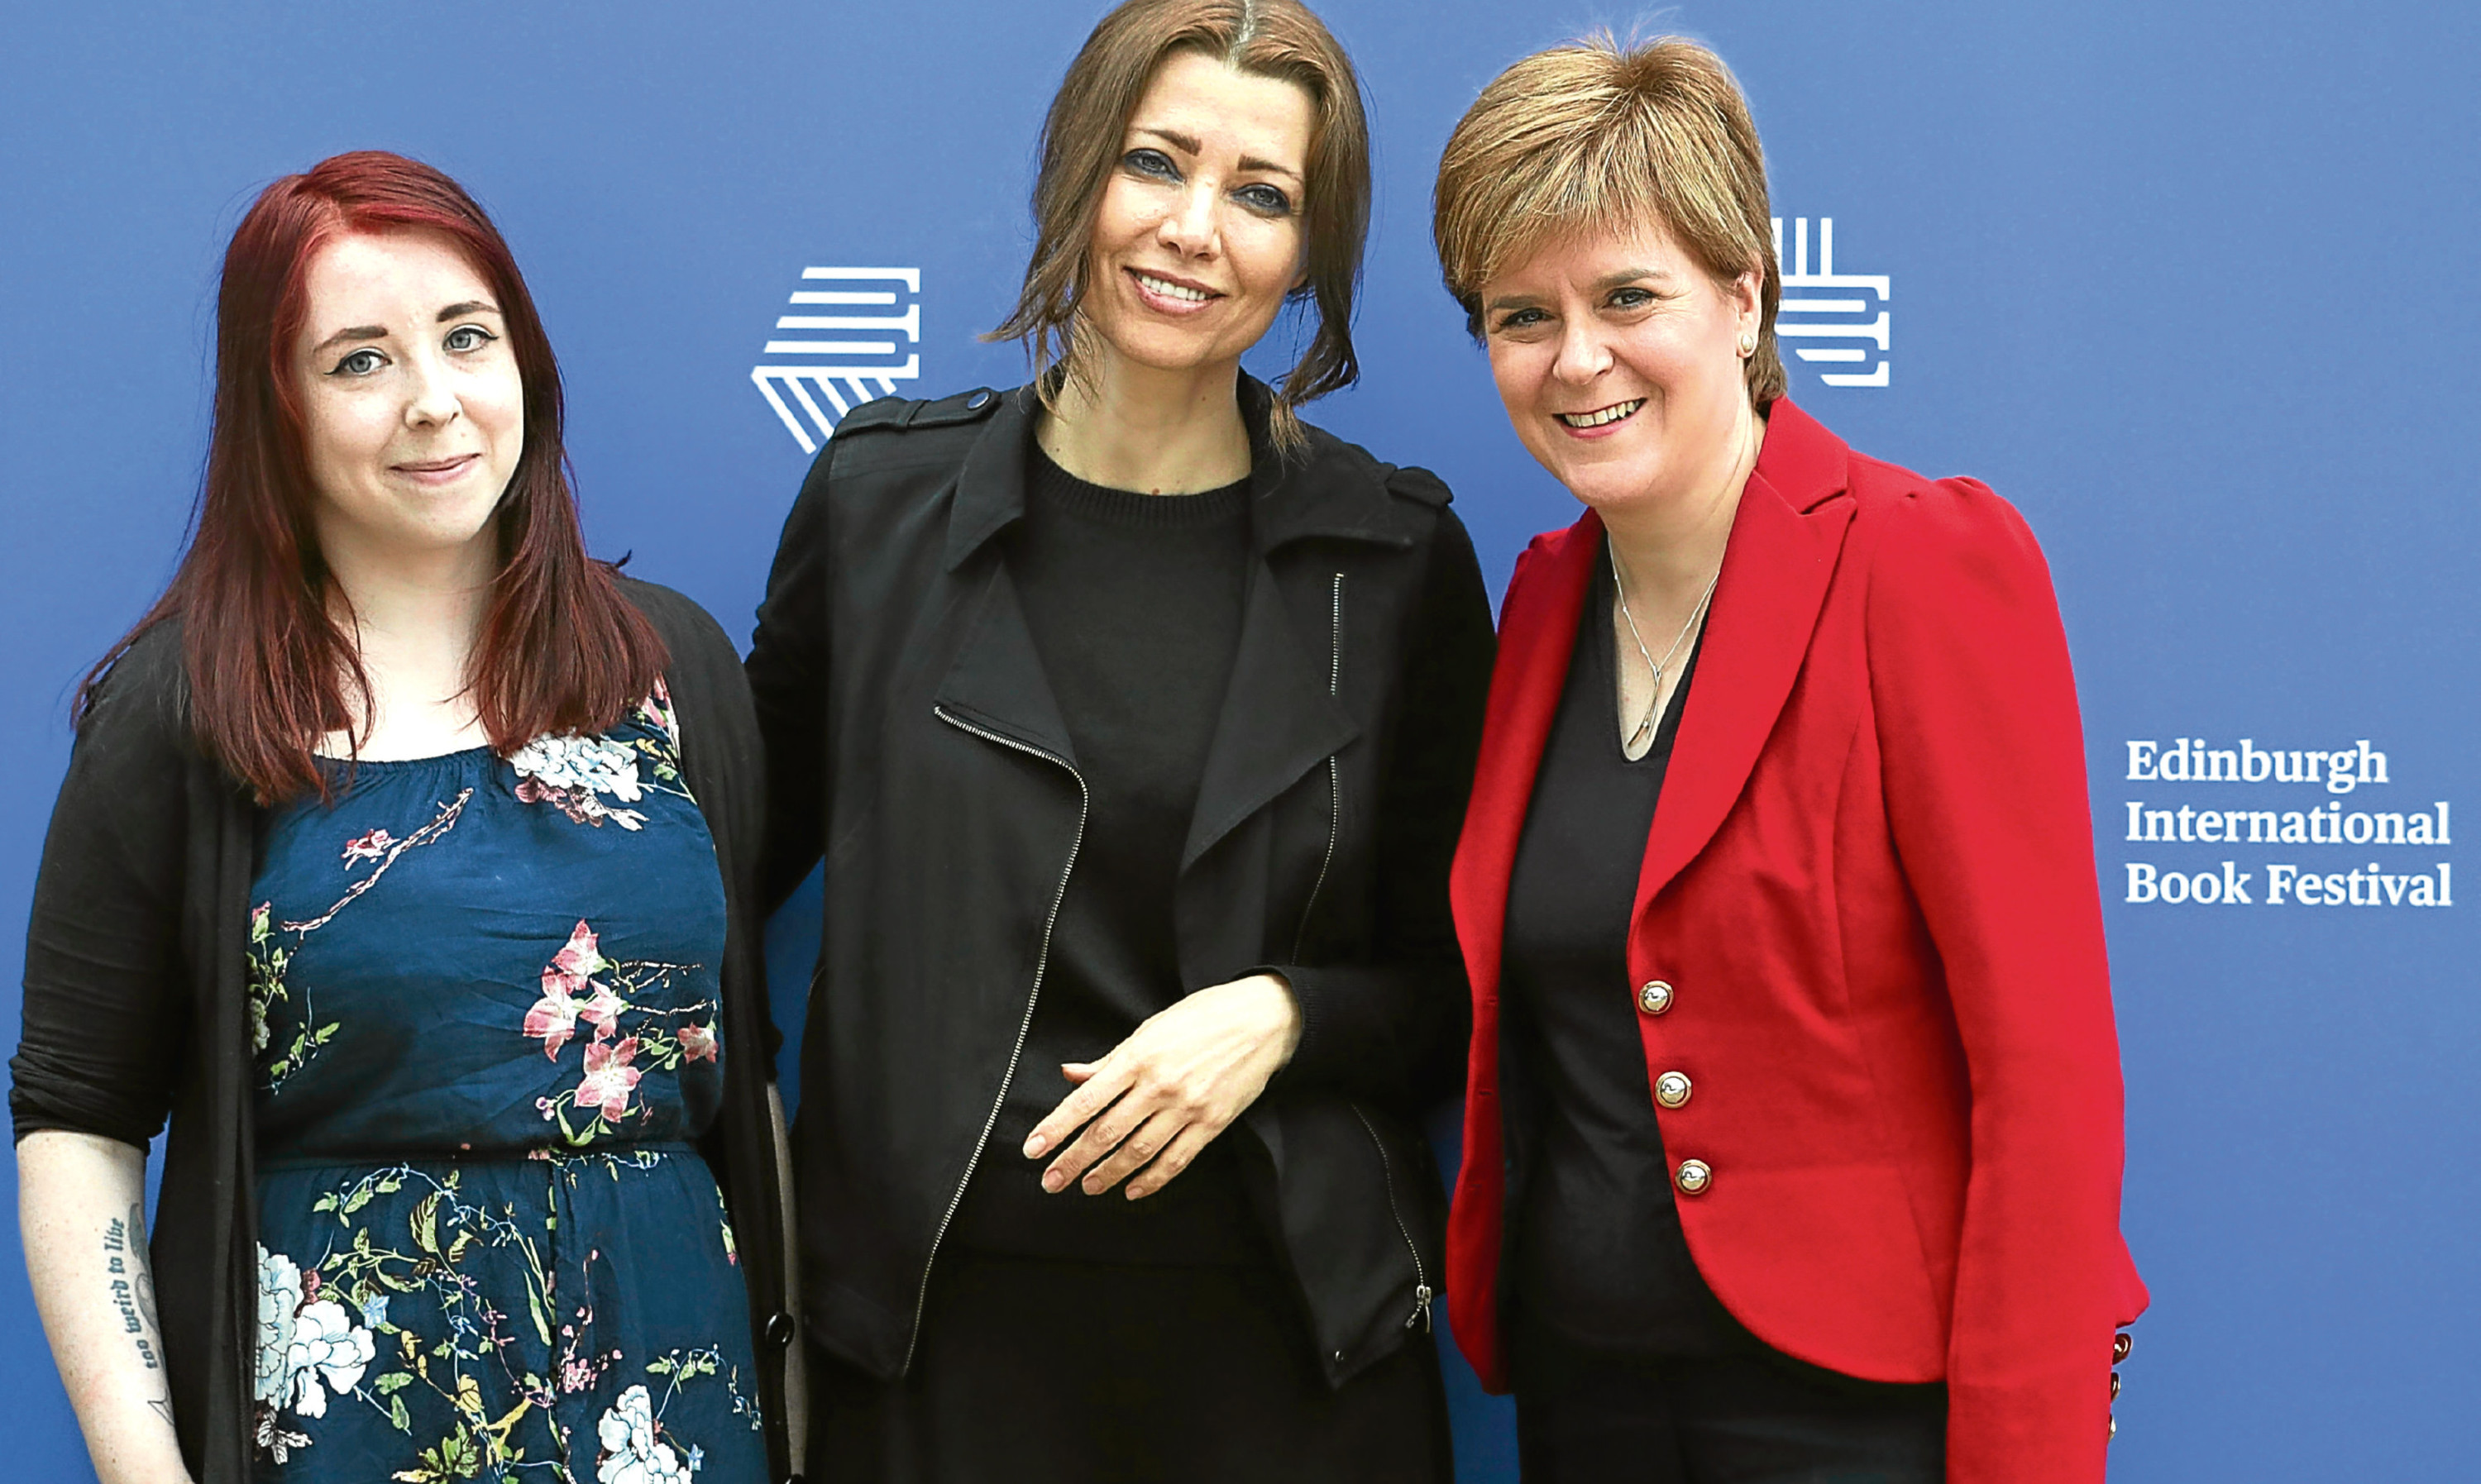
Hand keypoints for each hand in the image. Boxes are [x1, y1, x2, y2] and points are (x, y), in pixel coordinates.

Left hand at [1022, 973, 1300, 1199]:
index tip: (1033, 1149)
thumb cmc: (1204, 1017)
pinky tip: (1132, 1190)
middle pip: (1106, 1133)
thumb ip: (1110, 1059)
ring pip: (1138, 1152)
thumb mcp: (1151, 1027)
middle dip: (1073, 1161)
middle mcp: (1160, 1085)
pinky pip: (1176, 1160)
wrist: (1264, 1019)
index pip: (1087, 1099)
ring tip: (1086, 1187)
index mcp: (1139, 1057)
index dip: (1057, 1127)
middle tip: (1051, 1182)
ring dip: (1107, 1174)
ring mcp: (1188, 1107)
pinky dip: (1151, 1179)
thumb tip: (1070, 1074)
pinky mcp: (1213, 1123)